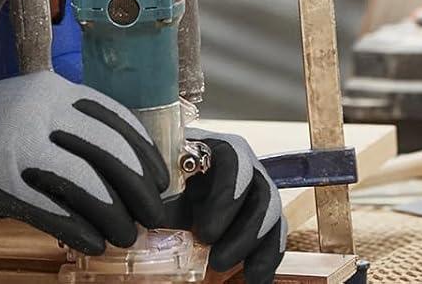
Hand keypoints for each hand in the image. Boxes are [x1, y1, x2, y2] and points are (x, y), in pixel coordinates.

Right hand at [0, 71, 169, 254]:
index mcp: (53, 89)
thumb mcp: (29, 108)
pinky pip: (52, 209)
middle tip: (153, 214)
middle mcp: (42, 110)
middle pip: (109, 151)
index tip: (159, 178)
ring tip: (125, 235)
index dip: (143, 152)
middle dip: (138, 187)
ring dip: (114, 215)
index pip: (114, 118)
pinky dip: (79, 230)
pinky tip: (93, 243)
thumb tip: (119, 166)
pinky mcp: (2, 179)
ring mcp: (22, 144)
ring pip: (86, 183)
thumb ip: (67, 126)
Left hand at [170, 131, 285, 283]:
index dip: (227, 197)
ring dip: (255, 247)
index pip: (236, 161)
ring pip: (273, 215)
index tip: (205, 233)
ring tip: (225, 267)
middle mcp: (247, 168)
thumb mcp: (162, 185)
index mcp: (220, 150)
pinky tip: (253, 280)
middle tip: (216, 260)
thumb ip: (157, 197)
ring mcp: (258, 194)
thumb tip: (144, 220)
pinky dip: (267, 262)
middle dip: (243, 231)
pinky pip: (277, 239)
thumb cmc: (168, 182)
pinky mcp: (265, 222)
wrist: (176, 194)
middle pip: (263, 192)